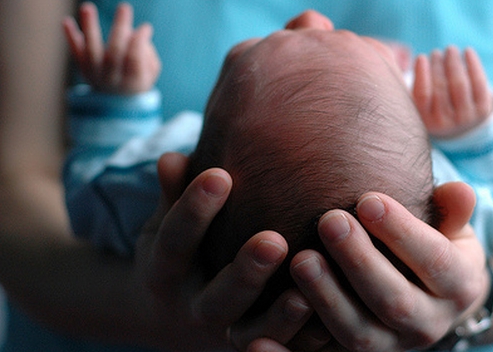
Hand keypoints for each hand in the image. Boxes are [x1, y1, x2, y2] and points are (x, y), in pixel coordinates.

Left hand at [63, 2, 160, 93]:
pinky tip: (66, 20)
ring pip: (91, 51)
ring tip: (88, 7)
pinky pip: (76, 52)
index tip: (146, 26)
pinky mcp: (83, 68)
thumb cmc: (137, 77)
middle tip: (125, 6)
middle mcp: (112, 79)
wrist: (115, 99)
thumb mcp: (150, 71)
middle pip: (114, 53)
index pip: (135, 59)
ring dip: (90, 28)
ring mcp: (95, 74)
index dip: (140, 41)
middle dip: (120, 28)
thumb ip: (147, 53)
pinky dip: (71, 37)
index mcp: (133, 81)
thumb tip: (132, 33)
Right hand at [133, 152, 296, 349]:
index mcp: (164, 271)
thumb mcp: (164, 223)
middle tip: (274, 242)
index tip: (220, 176)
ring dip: (278, 316)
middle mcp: (191, 308)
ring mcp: (222, 333)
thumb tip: (170, 159)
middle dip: (246, 271)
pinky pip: (277, 349)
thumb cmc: (179, 249)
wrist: (171, 312)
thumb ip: (172, 193)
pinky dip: (300, 339)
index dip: (193, 210)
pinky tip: (328, 319)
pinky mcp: (252, 346)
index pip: (175, 240)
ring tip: (305, 293)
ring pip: (249, 333)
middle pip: (217, 298)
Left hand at [248, 182, 489, 351]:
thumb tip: (460, 188)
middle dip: (359, 261)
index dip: (402, 232)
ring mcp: (390, 347)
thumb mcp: (450, 230)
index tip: (368, 199)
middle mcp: (427, 324)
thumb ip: (452, 212)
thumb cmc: (432, 247)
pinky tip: (257, 341)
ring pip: (358, 335)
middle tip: (329, 220)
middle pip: (393, 301)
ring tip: (300, 260)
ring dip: (327, 299)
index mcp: (457, 288)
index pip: (433, 260)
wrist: (429, 297)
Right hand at [412, 46, 492, 138]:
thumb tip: (395, 59)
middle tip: (436, 53)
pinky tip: (468, 52)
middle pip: (442, 87)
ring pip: (460, 84)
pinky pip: (479, 83)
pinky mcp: (483, 110)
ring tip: (450, 50)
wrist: (460, 128)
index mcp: (426, 123)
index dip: (422, 73)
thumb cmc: (432, 109)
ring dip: (454, 62)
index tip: (421, 56)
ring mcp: (467, 118)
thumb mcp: (417, 105)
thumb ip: (408, 86)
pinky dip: (473, 64)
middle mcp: (446, 124)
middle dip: (439, 66)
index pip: (423, 96)